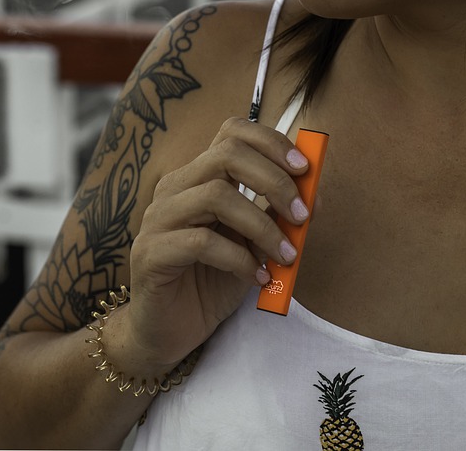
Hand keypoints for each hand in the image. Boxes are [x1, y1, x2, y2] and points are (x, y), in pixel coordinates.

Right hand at [122, 117, 311, 367]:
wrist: (169, 333)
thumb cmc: (211, 282)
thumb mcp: (254, 245)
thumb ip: (277, 216)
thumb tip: (315, 194)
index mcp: (198, 177)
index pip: (231, 132)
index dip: (270, 141)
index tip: (304, 168)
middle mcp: (174, 188)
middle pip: (226, 155)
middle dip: (274, 181)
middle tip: (302, 215)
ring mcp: (157, 218)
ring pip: (215, 195)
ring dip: (262, 225)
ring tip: (285, 257)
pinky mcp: (150, 252)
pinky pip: (200, 242)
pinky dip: (239, 258)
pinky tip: (258, 278)